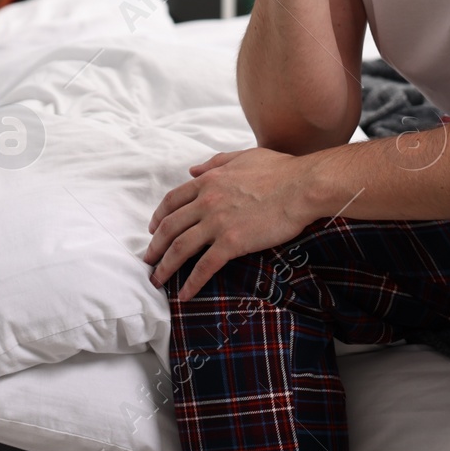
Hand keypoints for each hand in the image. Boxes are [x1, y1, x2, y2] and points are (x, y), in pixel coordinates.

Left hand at [143, 147, 316, 301]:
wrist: (302, 186)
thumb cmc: (280, 170)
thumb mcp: (243, 156)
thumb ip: (215, 162)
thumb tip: (193, 169)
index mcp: (208, 180)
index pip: (172, 201)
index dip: (158, 217)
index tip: (152, 230)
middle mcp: (206, 201)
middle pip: (169, 227)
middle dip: (154, 246)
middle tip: (147, 260)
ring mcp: (217, 222)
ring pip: (180, 248)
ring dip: (165, 267)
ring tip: (156, 280)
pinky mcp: (232, 242)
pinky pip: (204, 266)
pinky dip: (191, 282)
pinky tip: (183, 294)